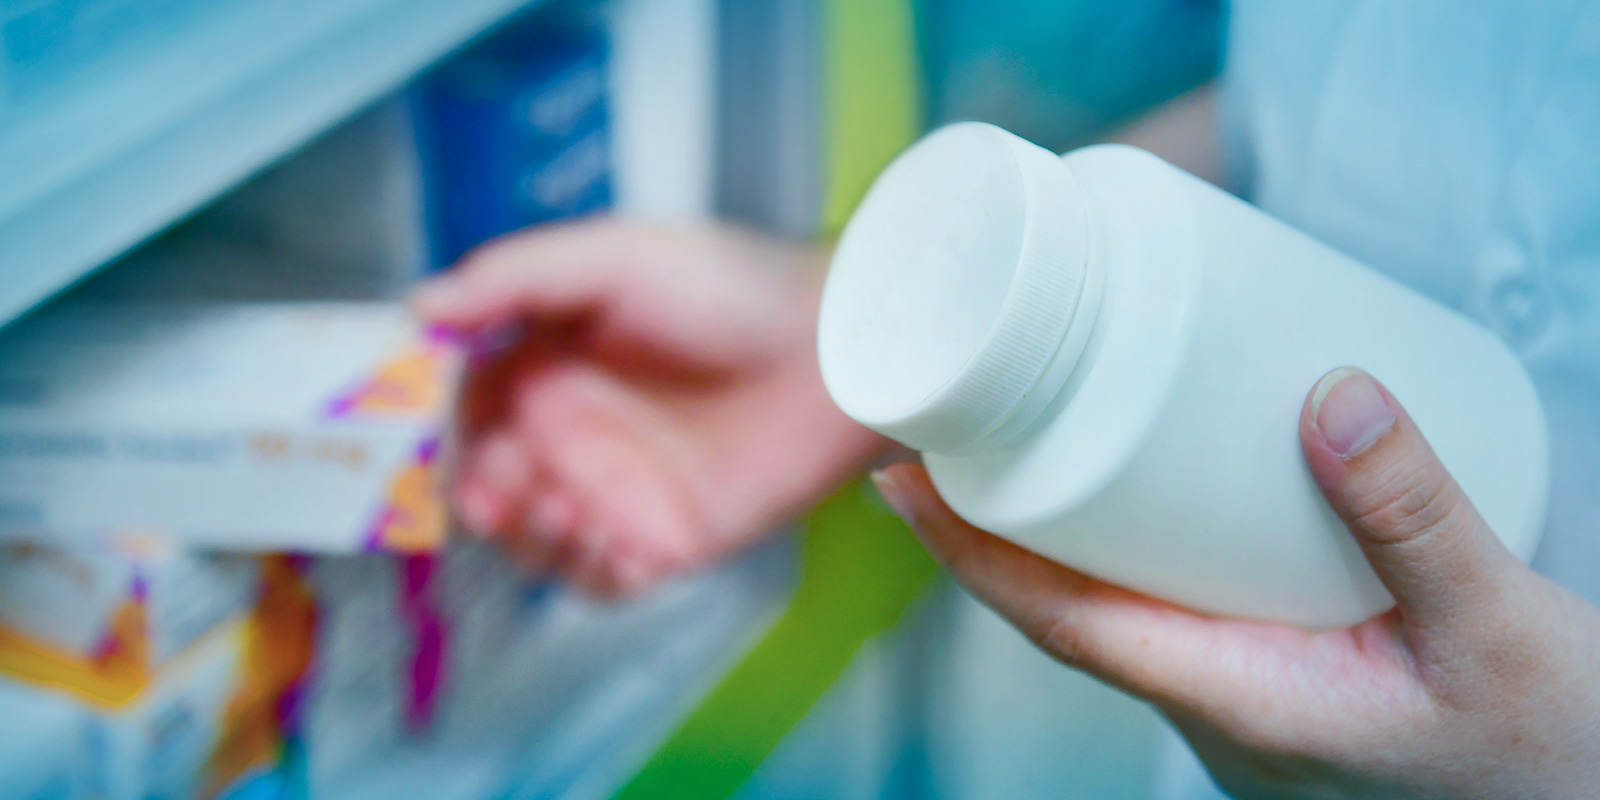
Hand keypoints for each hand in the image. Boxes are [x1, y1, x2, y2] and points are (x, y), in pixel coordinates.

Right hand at [414, 218, 884, 595]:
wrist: (841, 351)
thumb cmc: (733, 289)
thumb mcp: (616, 257)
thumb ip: (516, 279)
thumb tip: (418, 307)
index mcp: (548, 361)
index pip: (460, 404)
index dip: (428, 424)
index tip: (409, 431)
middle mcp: (572, 431)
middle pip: (482, 483)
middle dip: (472, 488)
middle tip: (499, 480)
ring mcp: (615, 490)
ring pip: (529, 541)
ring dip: (524, 533)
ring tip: (560, 503)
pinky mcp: (664, 541)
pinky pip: (599, 582)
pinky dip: (586, 572)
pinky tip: (609, 540)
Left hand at [874, 367, 1599, 798]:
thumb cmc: (1547, 755)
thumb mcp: (1500, 632)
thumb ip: (1417, 515)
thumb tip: (1332, 393)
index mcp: (1241, 704)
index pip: (1063, 624)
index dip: (971, 552)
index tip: (900, 482)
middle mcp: (1218, 708)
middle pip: (1069, 609)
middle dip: (990, 529)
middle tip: (945, 430)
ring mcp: (1245, 700)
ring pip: (1120, 610)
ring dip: (1058, 535)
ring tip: (1023, 440)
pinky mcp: (1279, 683)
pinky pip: (1175, 610)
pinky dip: (1136, 546)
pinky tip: (1149, 492)